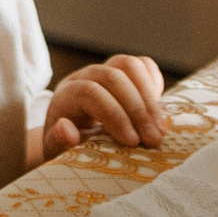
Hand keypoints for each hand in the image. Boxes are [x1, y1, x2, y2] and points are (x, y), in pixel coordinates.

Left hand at [41, 55, 165, 156]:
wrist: (72, 134)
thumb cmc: (66, 146)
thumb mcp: (56, 151)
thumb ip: (58, 142)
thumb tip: (66, 128)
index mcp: (65, 95)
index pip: (90, 93)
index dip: (114, 114)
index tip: (132, 142)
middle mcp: (85, 77)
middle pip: (113, 77)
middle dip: (137, 109)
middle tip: (153, 139)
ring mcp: (106, 70)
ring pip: (129, 65)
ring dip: (149, 98)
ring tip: (160, 129)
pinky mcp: (124, 71)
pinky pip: (143, 65)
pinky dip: (155, 84)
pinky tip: (158, 113)